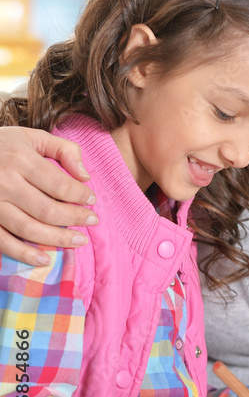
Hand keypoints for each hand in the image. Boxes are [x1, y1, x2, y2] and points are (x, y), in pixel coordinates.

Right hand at [0, 127, 95, 264]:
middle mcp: (4, 182)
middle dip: (75, 218)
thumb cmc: (2, 146)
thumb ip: (63, 149)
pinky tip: (44, 260)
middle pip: (47, 209)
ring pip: (29, 228)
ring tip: (78, 240)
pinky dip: (24, 253)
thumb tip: (85, 175)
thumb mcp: (31, 137)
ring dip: (57, 238)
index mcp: (20, 159)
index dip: (80, 195)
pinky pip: (3, 241)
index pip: (59, 184)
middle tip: (92, 221)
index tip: (92, 200)